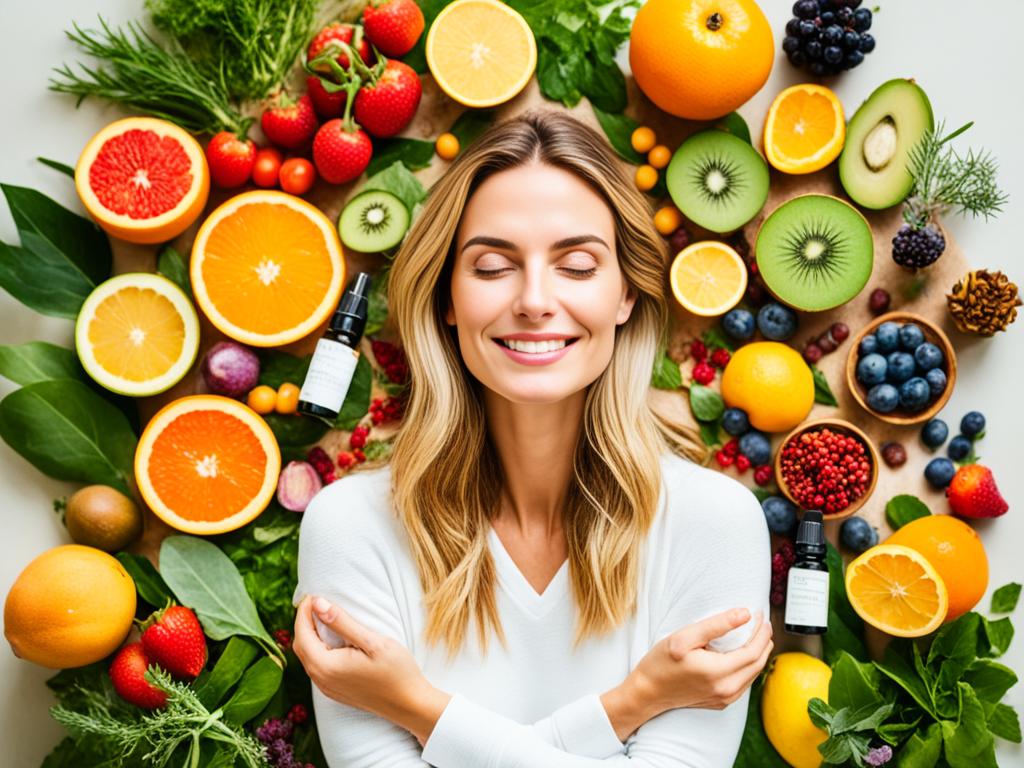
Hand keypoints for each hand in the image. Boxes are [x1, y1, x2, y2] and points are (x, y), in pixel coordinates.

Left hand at [291, 595, 450, 743]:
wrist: (409, 704)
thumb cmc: (396, 671)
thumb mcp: (372, 642)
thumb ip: (342, 622)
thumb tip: (318, 603)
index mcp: (326, 666)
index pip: (303, 634)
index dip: (304, 612)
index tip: (314, 594)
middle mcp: (321, 680)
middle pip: (301, 646)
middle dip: (304, 622)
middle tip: (316, 602)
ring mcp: (327, 688)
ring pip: (307, 657)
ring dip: (310, 635)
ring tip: (323, 616)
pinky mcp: (335, 691)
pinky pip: (316, 667)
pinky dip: (317, 648)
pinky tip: (331, 639)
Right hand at [602, 608, 771, 739]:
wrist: (647, 692)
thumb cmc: (661, 663)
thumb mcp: (684, 637)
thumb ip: (716, 625)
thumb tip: (745, 615)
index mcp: (719, 673)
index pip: (754, 651)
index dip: (761, 632)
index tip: (761, 616)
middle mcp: (726, 690)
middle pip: (758, 664)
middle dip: (764, 642)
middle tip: (763, 623)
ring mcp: (725, 699)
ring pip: (753, 675)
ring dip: (759, 654)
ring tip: (757, 635)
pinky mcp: (720, 702)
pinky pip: (744, 683)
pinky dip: (749, 666)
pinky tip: (743, 654)